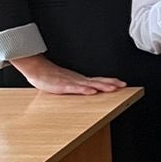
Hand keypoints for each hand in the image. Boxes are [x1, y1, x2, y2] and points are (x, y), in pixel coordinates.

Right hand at [11, 54, 125, 95]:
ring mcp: (71, 82)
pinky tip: (92, 91)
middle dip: (111, 83)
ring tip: (113, 88)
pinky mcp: (62, 86)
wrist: (37, 69)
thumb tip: (88, 90)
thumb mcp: (67, 83)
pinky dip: (84, 90)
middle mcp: (78, 79)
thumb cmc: (50, 77)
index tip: (122, 83)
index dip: (110, 81)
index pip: (98, 80)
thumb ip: (77, 86)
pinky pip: (75, 88)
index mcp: (80, 79)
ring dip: (102, 86)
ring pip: (89, 84)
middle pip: (98, 81)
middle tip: (123, 85)